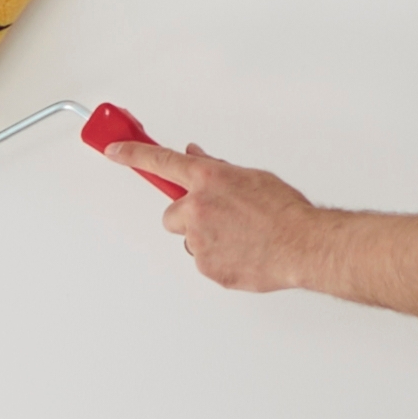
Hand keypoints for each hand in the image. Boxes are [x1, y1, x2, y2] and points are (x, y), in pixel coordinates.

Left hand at [97, 130, 324, 297]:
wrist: (303, 245)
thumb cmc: (285, 211)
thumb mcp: (252, 177)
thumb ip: (218, 169)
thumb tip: (198, 157)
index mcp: (208, 179)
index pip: (161, 161)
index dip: (132, 154)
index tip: (114, 151)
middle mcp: (198, 208)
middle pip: (171, 214)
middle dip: (188, 217)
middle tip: (218, 219)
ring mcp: (200, 240)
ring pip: (190, 240)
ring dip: (207, 239)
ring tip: (241, 237)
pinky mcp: (207, 267)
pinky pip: (204, 261)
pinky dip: (219, 258)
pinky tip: (243, 252)